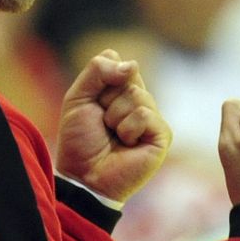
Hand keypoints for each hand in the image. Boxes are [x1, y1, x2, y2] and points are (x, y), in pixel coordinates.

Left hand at [55, 50, 170, 203]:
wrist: (83, 176)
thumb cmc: (79, 140)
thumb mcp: (78, 97)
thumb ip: (98, 70)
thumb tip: (132, 64)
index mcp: (121, 91)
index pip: (120, 64)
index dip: (101, 81)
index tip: (93, 104)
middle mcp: (140, 102)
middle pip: (129, 76)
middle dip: (106, 100)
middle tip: (102, 124)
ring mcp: (152, 119)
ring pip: (137, 95)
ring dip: (115, 117)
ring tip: (114, 136)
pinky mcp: (162, 136)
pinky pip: (145, 115)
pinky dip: (128, 129)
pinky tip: (126, 145)